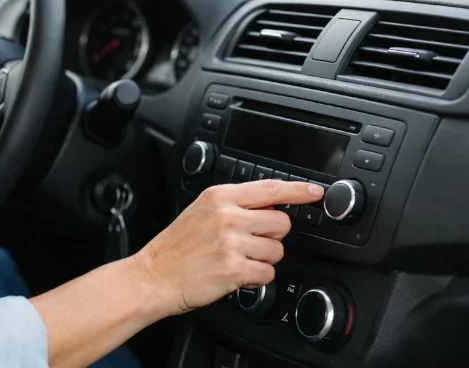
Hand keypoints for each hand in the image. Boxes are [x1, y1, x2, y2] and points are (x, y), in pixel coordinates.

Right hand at [131, 179, 322, 315]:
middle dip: (272, 237)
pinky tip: (237, 275)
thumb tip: (269, 210)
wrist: (154, 275)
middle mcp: (227, 216)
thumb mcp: (200, 211)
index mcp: (219, 197)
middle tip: (250, 244)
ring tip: (237, 260)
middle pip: (281, 223)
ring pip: (277, 251)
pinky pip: (267, 274)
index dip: (298, 191)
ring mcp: (232, 243)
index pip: (269, 189)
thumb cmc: (176, 247)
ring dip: (263, 260)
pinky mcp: (234, 269)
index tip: (315, 192)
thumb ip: (233, 206)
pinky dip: (256, 278)